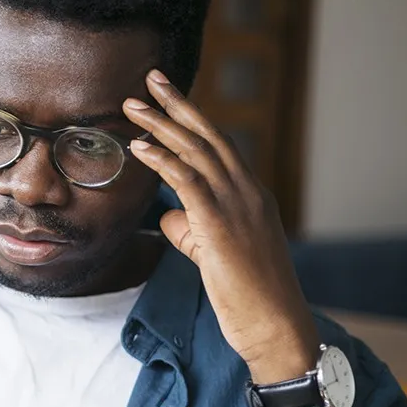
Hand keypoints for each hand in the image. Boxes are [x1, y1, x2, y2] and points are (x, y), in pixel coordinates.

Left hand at [123, 69, 317, 381]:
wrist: (275, 326)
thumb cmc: (246, 297)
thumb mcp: (214, 255)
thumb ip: (192, 228)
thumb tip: (169, 212)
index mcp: (250, 195)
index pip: (217, 145)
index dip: (190, 117)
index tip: (166, 95)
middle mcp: (247, 192)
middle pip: (207, 136)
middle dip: (176, 105)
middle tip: (149, 79)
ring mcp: (238, 206)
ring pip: (196, 152)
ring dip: (161, 124)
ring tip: (131, 105)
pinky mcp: (221, 225)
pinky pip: (188, 182)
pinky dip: (162, 159)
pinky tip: (139, 147)